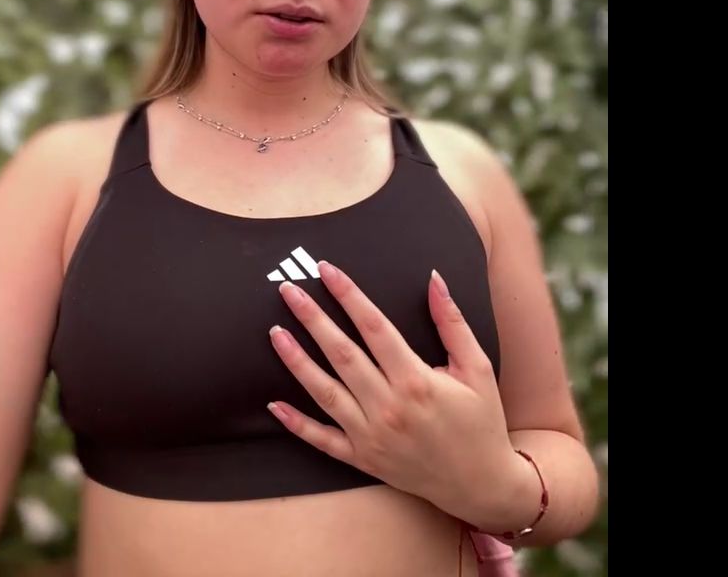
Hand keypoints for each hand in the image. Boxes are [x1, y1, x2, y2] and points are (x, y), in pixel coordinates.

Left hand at [266, 261, 520, 525]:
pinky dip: (297, 424)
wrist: (483, 485)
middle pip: (342, 354)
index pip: (374, 326)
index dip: (348, 295)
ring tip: (275, 332)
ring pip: (325, 393)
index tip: (326, 270)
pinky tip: (273, 404)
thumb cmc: (482, 422)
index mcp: (416, 381)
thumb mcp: (478, 368)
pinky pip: (323, 440)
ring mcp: (372, 436)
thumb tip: (433, 278)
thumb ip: (452, 323)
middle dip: (313, 318)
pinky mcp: (363, 459)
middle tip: (288, 290)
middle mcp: (390, 408)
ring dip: (297, 361)